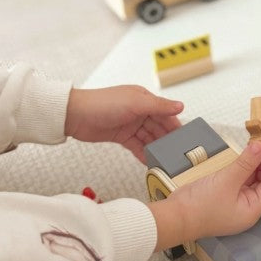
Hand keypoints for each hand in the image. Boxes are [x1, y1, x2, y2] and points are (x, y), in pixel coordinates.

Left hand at [65, 86, 183, 162]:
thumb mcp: (136, 103)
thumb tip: (180, 106)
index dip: (176, 125)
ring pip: (149, 138)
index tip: (185, 137)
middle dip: (167, 139)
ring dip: (157, 148)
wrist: (75, 115)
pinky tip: (150, 161)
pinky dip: (144, 153)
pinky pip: (137, 146)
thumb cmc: (103, 103)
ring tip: (165, 160)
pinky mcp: (121, 136)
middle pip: (158, 127)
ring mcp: (130, 124)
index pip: (166, 113)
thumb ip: (159, 106)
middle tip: (177, 152)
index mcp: (144, 99)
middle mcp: (139, 111)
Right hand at [149, 138, 260, 249]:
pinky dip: (244, 168)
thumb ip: (246, 163)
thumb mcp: (226, 180)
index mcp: (252, 210)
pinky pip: (241, 180)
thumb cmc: (200, 205)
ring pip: (253, 180)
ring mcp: (236, 203)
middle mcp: (247, 208)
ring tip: (255, 145)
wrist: (174, 217)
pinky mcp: (225, 197)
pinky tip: (244, 156)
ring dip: (255, 163)